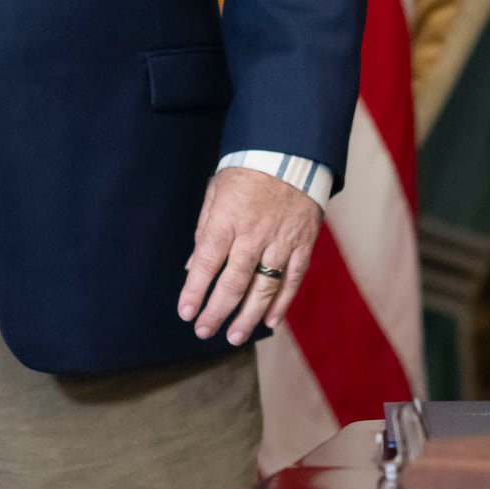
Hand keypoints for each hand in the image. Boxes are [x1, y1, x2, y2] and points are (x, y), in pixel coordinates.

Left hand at [178, 167, 322, 344]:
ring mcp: (281, 241)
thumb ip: (204, 231)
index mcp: (227, 220)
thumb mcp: (216, 192)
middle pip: (234, 282)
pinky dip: (282, 303)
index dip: (194, 291)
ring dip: (248, 316)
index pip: (206, 263)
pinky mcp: (303, 244)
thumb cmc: (248, 170)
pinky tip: (270, 321)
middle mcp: (253, 234)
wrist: (291, 151)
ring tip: (235, 336)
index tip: (186, 313)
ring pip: (264, 287)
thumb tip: (192, 267)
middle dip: (217, 311)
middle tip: (205, 331)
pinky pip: (293, 279)